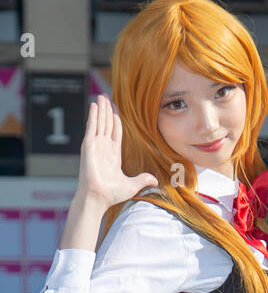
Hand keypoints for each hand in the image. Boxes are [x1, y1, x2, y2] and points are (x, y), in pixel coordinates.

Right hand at [77, 94, 158, 209]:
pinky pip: (91, 126)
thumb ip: (142, 180)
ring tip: (101, 95)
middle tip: (106, 95)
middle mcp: (104, 147)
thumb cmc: (111, 194)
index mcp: (113, 154)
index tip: (117, 107)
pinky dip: (93, 115)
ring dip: (101, 108)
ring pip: (100, 121)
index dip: (116, 118)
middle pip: (107, 123)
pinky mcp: (88, 145)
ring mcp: (96, 145)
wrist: (98, 197)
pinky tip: (94, 105)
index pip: (116, 131)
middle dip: (107, 109)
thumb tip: (155, 181)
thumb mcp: (132, 185)